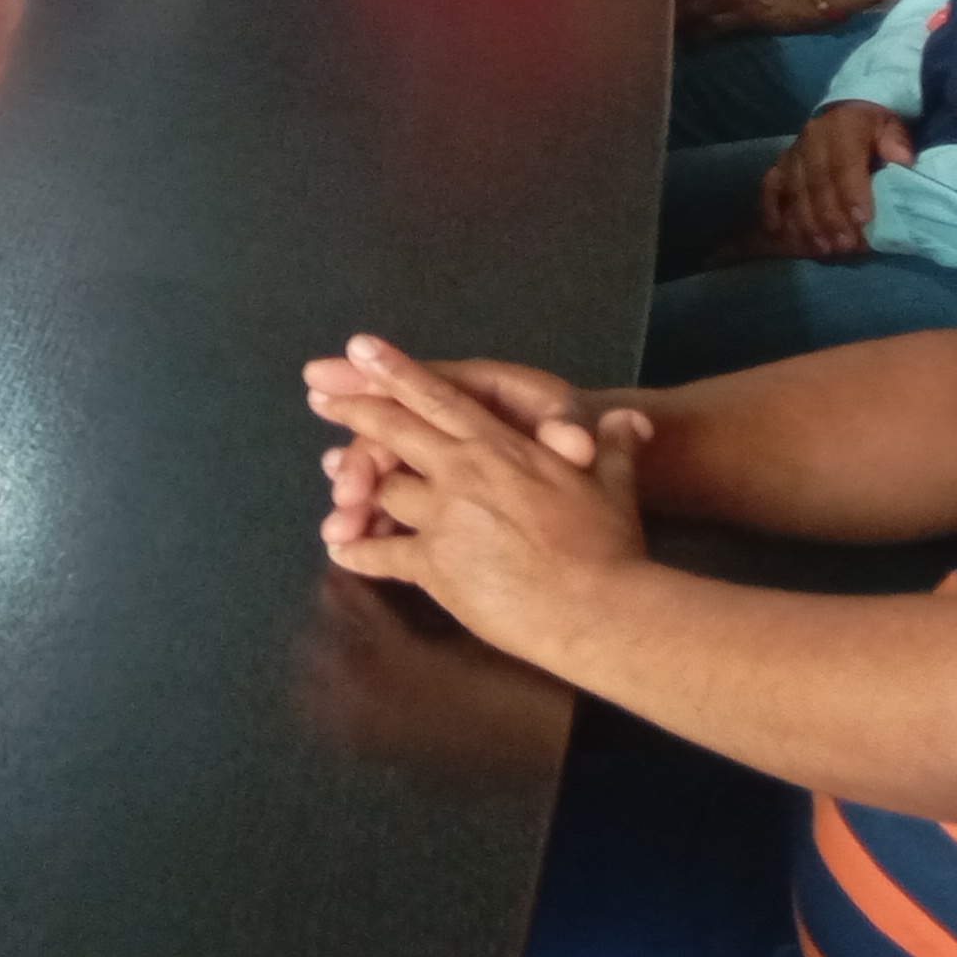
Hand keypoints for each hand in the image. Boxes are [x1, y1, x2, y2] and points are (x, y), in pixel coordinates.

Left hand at [304, 334, 650, 658]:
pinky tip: (342, 549)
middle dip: (357, 410)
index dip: (396, 371)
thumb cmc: (609, 545)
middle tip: (324, 399)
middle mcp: (462, 473)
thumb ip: (612, 445)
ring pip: (386, 491)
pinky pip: (383, 553)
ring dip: (360, 490)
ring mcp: (443, 519)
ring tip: (338, 490)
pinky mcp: (434, 567)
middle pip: (395, 431)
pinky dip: (360, 551)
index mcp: (500, 446)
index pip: (439, 397)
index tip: (359, 348)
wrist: (596, 608)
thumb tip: (633, 420)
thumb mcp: (613, 482)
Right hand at [755, 100, 909, 258]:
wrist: (847, 111)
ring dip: (806, 221)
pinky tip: (777, 230)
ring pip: (795, 189)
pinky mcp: (780, 163)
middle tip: (844, 245)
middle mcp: (812, 138)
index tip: (862, 220)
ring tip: (822, 247)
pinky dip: (771, 208)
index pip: (844, 163)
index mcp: (842, 127)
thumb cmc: (874, 128)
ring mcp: (793, 152)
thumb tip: (902, 159)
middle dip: (830, 216)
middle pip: (817, 182)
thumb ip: (897, 142)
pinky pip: (770, 186)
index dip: (851, 192)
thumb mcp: (892, 127)